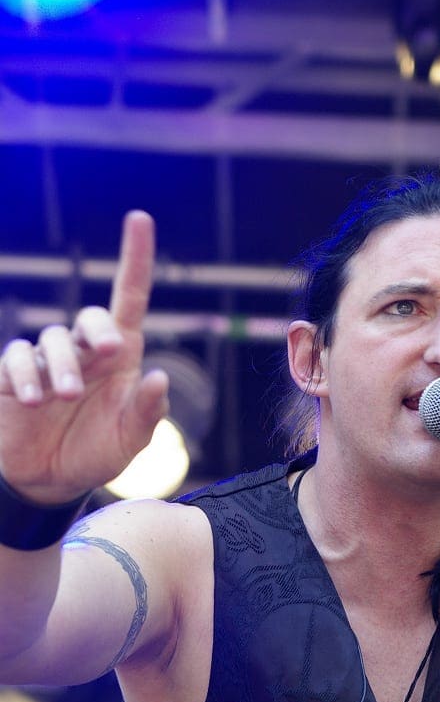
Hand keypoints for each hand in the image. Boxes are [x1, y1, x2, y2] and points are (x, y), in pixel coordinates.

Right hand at [0, 211, 168, 503]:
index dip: (135, 259)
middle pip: (90, 318)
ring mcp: (48, 362)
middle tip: (111, 353)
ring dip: (62, 365)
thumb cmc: (97, 455)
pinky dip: (24, 375)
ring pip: (53, 340)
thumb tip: (161, 376)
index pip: (130, 300)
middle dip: (98, 330)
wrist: (52, 482)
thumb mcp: (131, 442)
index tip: (140, 219)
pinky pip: (16, 359)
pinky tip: (32, 399)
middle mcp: (85, 352)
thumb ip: (148, 413)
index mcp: (120, 359)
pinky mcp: (13, 376)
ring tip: (66, 396)